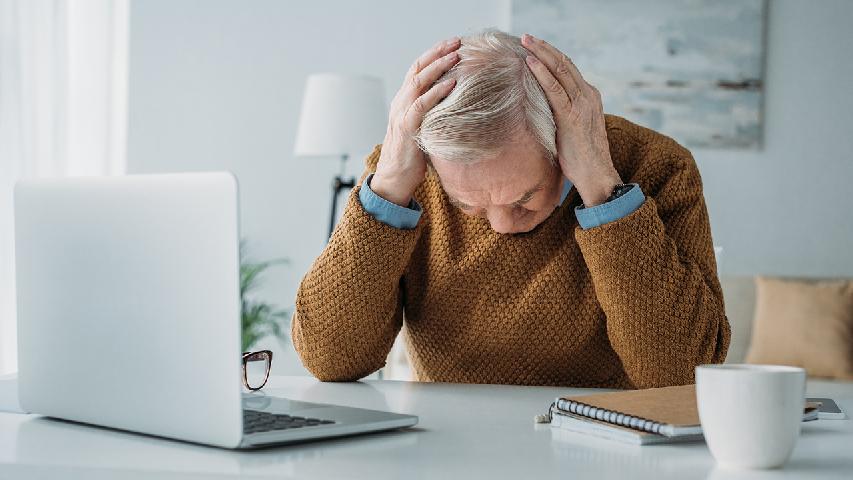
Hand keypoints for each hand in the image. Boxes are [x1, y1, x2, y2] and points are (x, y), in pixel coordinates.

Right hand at [371, 37, 461, 205]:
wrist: (394, 180)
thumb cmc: (412, 156)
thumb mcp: (423, 128)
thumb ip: (434, 114)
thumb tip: (458, 106)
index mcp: (403, 101)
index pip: (417, 69)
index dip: (434, 54)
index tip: (453, 44)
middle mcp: (400, 103)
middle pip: (417, 69)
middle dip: (438, 53)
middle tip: (457, 42)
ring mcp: (401, 114)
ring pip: (418, 82)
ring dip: (438, 67)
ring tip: (456, 56)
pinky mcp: (407, 128)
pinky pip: (421, 105)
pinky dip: (436, 92)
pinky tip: (451, 84)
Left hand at [521, 33, 621, 206]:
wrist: (596, 174)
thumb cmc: (581, 157)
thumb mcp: (572, 129)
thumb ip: (562, 114)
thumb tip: (541, 109)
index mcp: (589, 97)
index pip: (568, 69)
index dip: (551, 56)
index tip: (535, 47)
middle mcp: (588, 95)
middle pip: (564, 63)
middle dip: (544, 48)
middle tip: (526, 37)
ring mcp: (581, 104)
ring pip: (560, 70)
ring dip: (541, 53)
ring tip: (525, 42)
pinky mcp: (571, 116)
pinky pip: (555, 89)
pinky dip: (542, 74)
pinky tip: (530, 63)